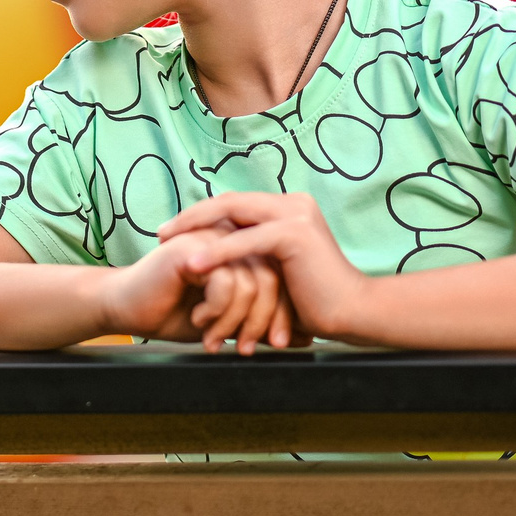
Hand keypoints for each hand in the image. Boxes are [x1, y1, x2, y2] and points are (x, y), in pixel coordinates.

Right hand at [95, 229, 295, 351]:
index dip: (281, 313)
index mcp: (239, 247)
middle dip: (263, 321)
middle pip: (272, 278)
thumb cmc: (172, 313)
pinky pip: (227, 282)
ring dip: (235, 321)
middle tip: (246, 349)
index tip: (277, 344)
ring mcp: (210, 239)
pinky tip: (200, 320)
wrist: (125, 310)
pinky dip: (217, 311)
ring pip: (252, 283)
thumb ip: (261, 319)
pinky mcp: (193, 249)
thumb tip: (305, 336)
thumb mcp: (229, 320)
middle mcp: (228, 237)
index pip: (279, 276)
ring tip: (215, 338)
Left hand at [159, 193, 368, 341]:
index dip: (202, 215)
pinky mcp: (295, 234)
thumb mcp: (278, 270)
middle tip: (160, 233)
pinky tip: (192, 264)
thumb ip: (256, 256)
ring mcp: (295, 215)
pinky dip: (216, 252)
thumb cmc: (316, 301)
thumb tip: (221, 254)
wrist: (354, 314)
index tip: (172, 231)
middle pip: (229, 201)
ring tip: (166, 243)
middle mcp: (292, 204)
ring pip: (232, 213)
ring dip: (195, 228)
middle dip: (191, 216)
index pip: (235, 204)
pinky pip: (245, 241)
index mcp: (289, 208)